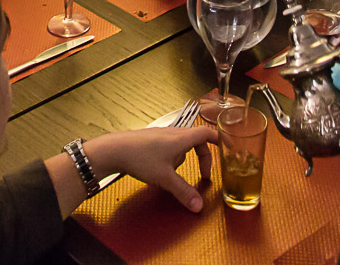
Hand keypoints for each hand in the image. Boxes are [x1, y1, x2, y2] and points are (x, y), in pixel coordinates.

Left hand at [84, 125, 216, 212]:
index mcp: (181, 138)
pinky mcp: (150, 140)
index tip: (225, 148)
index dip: (218, 140)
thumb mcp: (165, 178)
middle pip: (195, 140)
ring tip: (176, 174)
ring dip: (184, 158)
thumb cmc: (140, 158)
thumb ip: (184, 192)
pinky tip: (160, 170)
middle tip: (204, 174)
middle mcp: (172, 133)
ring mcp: (160, 135)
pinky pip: (168, 147)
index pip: (206, 133)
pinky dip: (171, 158)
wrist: (113, 150)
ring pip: (180, 145)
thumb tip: (199, 206)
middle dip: (202, 157)